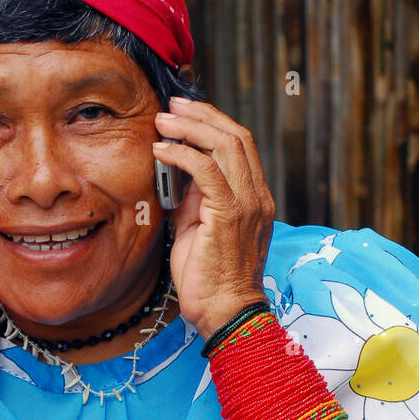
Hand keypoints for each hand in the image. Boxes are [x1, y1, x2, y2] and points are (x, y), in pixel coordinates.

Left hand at [153, 97, 275, 338]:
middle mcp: (257, 196)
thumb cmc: (209, 278)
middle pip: (236, 136)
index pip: (240, 145)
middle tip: (171, 106)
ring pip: (225, 145)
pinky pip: (206, 170)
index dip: (213, 122)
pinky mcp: (230, 214)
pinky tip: (161, 151)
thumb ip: (195, 198)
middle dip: (201, 115)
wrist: (224, 313)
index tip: (185, 112)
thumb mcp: (199, 228)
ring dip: (190, 128)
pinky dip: (182, 154)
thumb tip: (177, 171)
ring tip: (162, 122)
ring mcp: (247, 204)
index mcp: (254, 198)